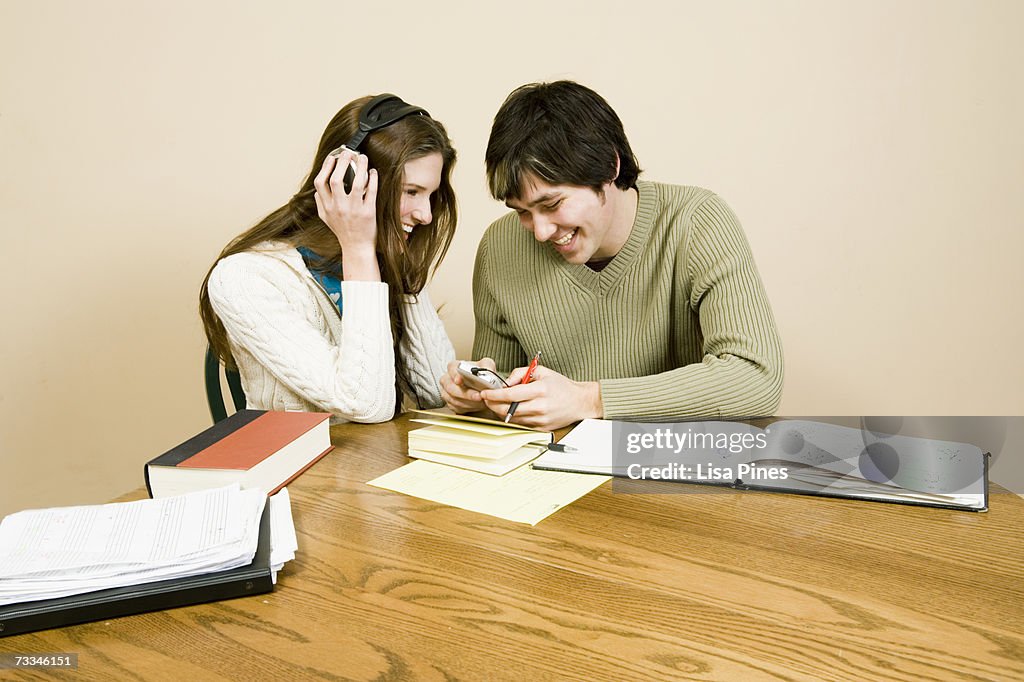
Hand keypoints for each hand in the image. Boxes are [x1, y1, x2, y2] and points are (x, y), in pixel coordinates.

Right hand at [313, 149, 379, 279]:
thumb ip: (320, 203)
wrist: (357, 248)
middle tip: (348, 154)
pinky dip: (372, 178)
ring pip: (357, 182)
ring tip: (362, 158)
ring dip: (360, 166)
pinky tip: (373, 172)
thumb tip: (316, 190)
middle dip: (342, 162)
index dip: (325, 167)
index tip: (332, 158)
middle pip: (336, 179)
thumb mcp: (326, 219)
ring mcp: (354, 209)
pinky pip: (371, 191)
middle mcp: (339, 207)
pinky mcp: (368, 212)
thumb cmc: (342, 232)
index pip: (320, 183)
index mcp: (327, 207)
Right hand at [440, 358, 496, 413]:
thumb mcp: (486, 365)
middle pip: (451, 388)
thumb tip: (487, 370)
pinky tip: (477, 405)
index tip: (460, 381)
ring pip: (454, 400)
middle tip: (478, 396)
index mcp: (453, 367)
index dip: (455, 375)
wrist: (482, 387)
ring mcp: (447, 393)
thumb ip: (487, 365)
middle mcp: (447, 380)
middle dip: (466, 394)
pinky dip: (469, 408)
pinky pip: (457, 408)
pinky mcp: (450, 404)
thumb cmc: (480, 374)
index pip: (451, 370)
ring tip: (481, 402)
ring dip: (469, 403)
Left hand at [479, 365, 602, 429]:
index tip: (485, 393)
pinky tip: (510, 411)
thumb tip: (506, 382)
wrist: (580, 402)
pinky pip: (521, 424)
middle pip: (508, 409)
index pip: (510, 395)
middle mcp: (540, 406)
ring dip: (501, 412)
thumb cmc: (562, 386)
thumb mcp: (542, 371)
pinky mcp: (542, 428)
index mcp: (540, 390)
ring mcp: (541, 419)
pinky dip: (513, 418)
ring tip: (496, 404)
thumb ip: (521, 373)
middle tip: (486, 399)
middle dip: (493, 404)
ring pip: (512, 418)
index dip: (494, 395)